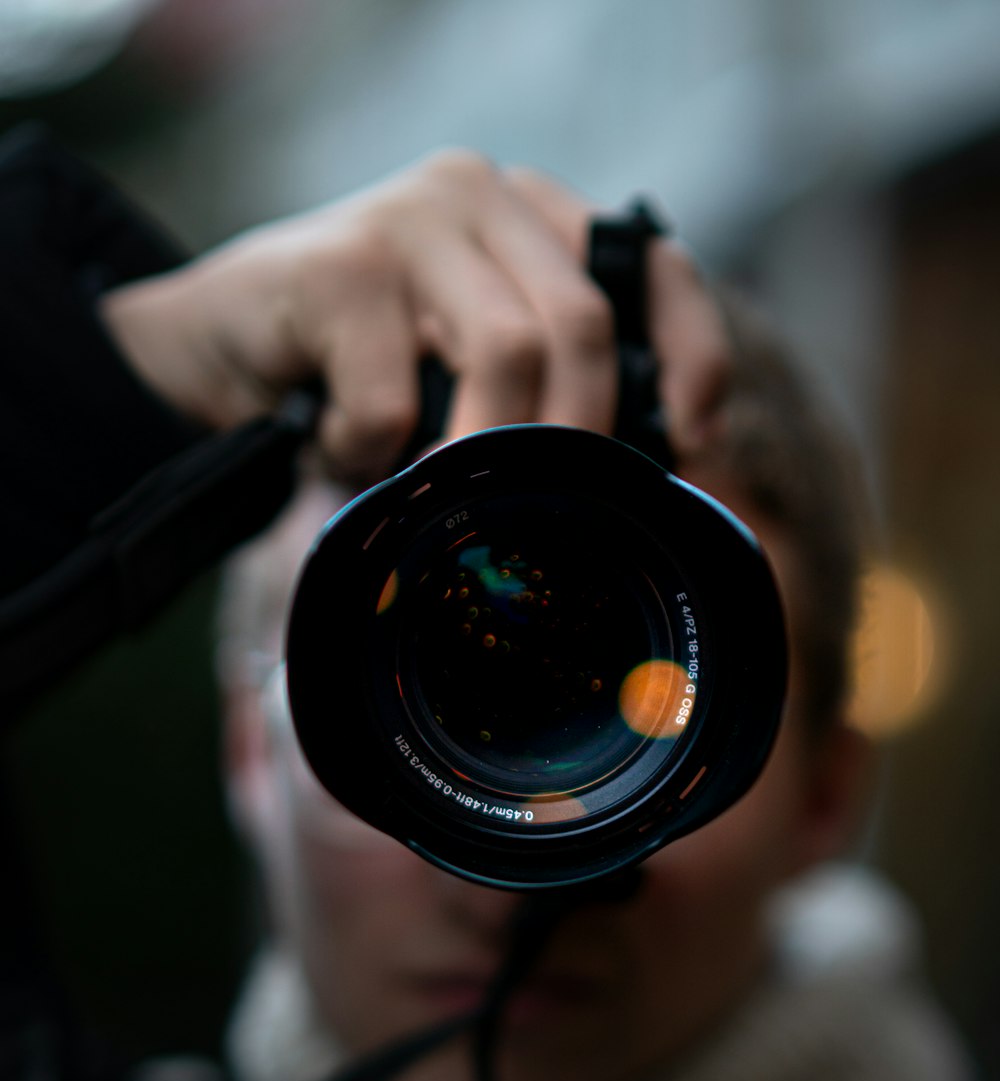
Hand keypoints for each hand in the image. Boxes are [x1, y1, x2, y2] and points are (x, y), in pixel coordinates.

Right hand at [101, 150, 730, 485]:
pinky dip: (375, 451)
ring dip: (482, 451)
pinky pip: (395, 391)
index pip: (647, 258)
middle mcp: (476, 196)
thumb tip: (634, 477)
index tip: (695, 436)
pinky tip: (341, 455)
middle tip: (550, 512)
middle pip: (581, 320)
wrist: (202, 357)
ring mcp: (406, 220)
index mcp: (525, 217)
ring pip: (507, 349)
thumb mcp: (458, 375)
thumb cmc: (348, 378)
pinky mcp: (336, 266)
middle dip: (578, 434)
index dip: (691, 349)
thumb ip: (536, 388)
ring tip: (443, 496)